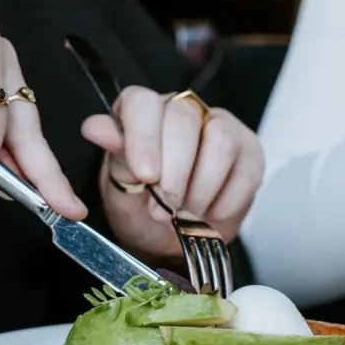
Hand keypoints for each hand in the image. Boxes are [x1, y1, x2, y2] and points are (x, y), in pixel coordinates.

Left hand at [81, 86, 263, 259]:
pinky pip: (246, 169)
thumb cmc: (141, 210)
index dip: (144, 137)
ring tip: (186, 214)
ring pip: (221, 140)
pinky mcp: (249, 152)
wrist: (172, 242)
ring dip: (201, 188)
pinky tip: (210, 214)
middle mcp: (182, 110)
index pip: (142, 102)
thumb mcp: (121, 190)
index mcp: (141, 112)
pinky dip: (226, 201)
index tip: (144, 175)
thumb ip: (116, 158)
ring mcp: (220, 127)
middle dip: (174, 172)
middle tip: (164, 209)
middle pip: (184, 119)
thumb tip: (96, 127)